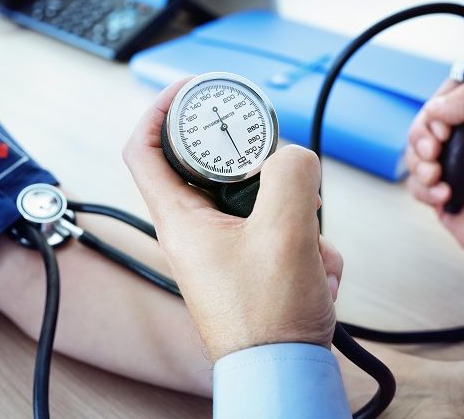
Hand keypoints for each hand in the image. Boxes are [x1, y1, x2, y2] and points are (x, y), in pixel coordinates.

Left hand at [123, 78, 342, 361]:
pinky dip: (306, 244)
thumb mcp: (286, 231)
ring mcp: (221, 249)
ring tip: (313, 250)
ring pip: (258, 201)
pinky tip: (319, 274)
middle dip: (262, 168)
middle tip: (284, 168)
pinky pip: (278, 232)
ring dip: (298, 216)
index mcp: (179, 219)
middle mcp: (193, 232)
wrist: (282, 374)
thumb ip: (291, 175)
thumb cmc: (268, 318)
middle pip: (213, 168)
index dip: (160, 108)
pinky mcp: (248, 265)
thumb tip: (295, 157)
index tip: (190, 88)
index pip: (144, 147)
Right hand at [406, 81, 463, 281]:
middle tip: (436, 151)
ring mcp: (454, 170)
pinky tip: (447, 196)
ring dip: (422, 167)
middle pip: (424, 126)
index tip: (445, 125)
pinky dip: (426, 191)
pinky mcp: (442, 195)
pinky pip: (416, 185)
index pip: (448, 98)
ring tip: (441, 178)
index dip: (438, 108)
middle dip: (422, 139)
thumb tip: (437, 106)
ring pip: (415, 156)